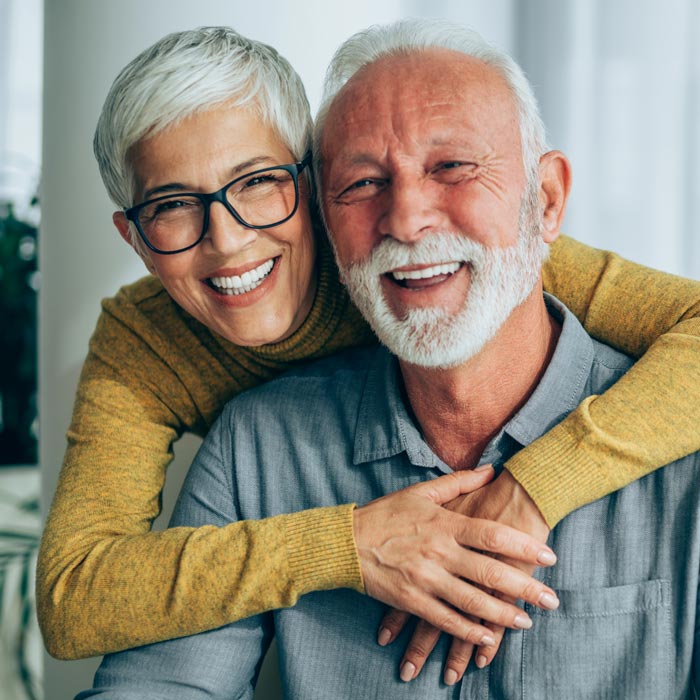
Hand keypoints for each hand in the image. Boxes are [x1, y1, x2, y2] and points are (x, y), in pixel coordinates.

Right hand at [355, 466, 557, 650]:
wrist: (345, 541)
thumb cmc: (385, 513)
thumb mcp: (420, 492)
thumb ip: (458, 482)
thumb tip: (491, 469)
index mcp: (443, 523)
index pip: (492, 535)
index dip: (523, 547)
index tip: (549, 558)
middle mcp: (438, 552)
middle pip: (490, 572)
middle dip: (525, 588)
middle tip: (552, 600)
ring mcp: (425, 578)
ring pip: (472, 601)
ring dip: (502, 615)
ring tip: (526, 622)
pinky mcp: (411, 600)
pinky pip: (445, 620)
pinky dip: (468, 632)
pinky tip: (487, 638)